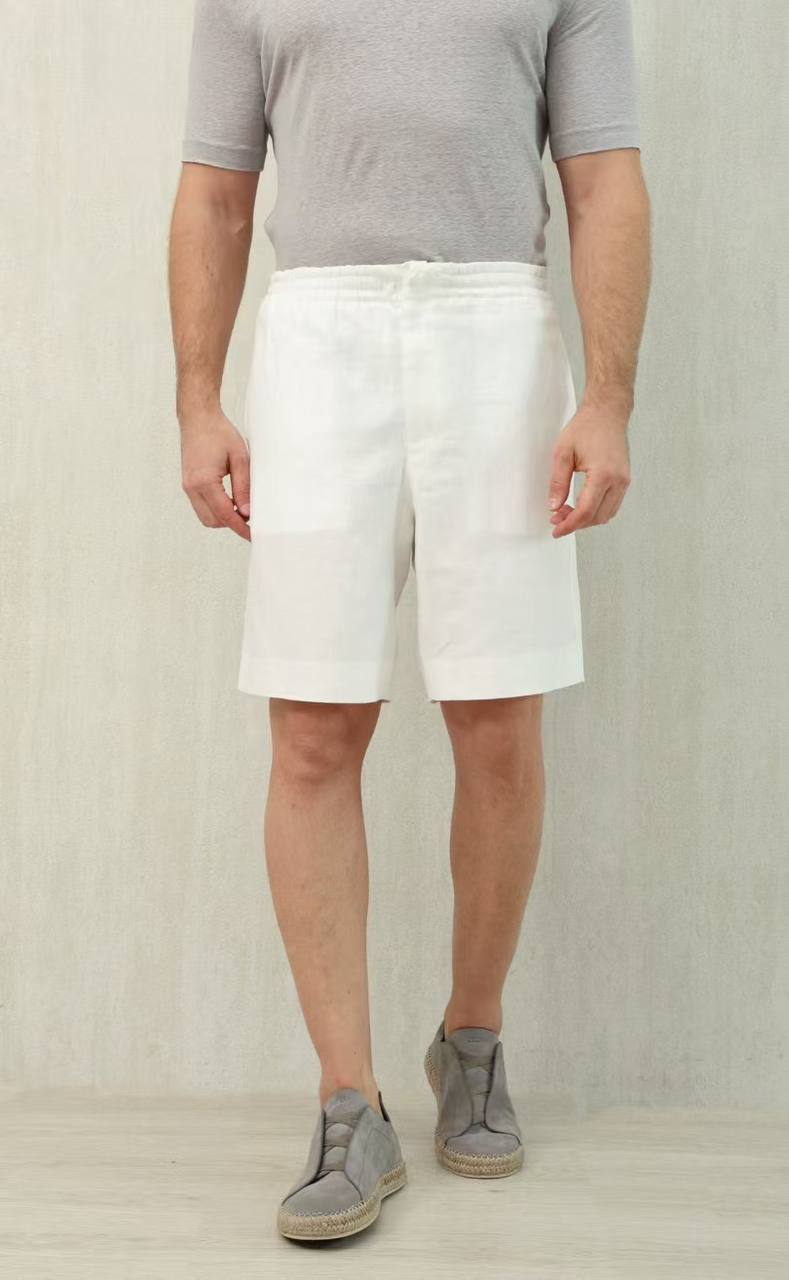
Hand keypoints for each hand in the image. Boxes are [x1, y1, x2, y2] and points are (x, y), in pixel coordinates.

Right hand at [180, 408, 250, 540]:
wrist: (197, 417)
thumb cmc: (219, 432)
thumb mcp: (239, 458)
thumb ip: (243, 487)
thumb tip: (247, 513)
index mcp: (204, 482)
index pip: (225, 515)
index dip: (240, 527)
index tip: (253, 535)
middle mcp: (192, 488)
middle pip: (213, 521)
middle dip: (232, 523)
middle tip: (250, 517)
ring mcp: (187, 487)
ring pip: (206, 516)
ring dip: (223, 517)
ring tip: (241, 507)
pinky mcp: (187, 484)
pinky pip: (201, 506)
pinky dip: (216, 509)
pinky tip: (230, 500)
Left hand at [548, 401, 630, 538]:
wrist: (607, 412)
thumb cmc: (586, 427)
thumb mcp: (562, 453)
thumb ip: (558, 482)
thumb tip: (554, 507)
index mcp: (603, 474)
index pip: (585, 511)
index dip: (569, 525)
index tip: (556, 530)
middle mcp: (618, 480)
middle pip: (597, 517)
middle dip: (576, 523)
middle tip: (557, 518)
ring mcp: (624, 481)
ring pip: (607, 514)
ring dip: (587, 519)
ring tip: (567, 511)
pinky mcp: (625, 479)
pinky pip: (613, 505)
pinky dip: (597, 511)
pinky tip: (581, 505)